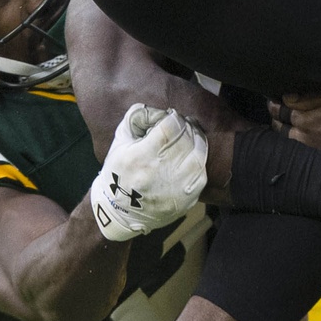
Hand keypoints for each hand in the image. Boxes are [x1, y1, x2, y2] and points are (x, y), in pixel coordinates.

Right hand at [89, 105, 208, 240]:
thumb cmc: (118, 172)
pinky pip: (202, 173)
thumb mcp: (120, 141)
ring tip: (190, 137)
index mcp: (140, 157)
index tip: (171, 117)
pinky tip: (191, 156)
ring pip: (198, 155)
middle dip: (186, 127)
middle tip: (182, 125)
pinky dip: (199, 161)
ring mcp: (176, 189)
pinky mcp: (187, 200)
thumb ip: (136, 118)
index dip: (173, 117)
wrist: (120, 212)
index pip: (169, 127)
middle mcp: (160, 173)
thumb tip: (155, 109)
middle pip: (186, 139)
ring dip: (197, 141)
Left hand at [282, 91, 320, 153]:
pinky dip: (293, 145)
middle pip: (279, 126)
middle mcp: (307, 137)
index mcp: (309, 118)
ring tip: (284, 125)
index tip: (276, 100)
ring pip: (286, 141)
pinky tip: (298, 140)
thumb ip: (315, 97)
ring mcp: (313, 152)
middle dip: (275, 117)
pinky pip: (299, 153)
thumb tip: (288, 97)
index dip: (277, 103)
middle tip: (276, 110)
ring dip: (282, 132)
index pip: (281, 108)